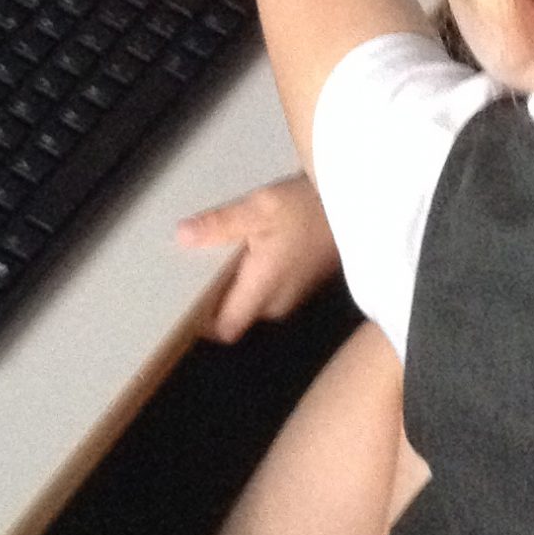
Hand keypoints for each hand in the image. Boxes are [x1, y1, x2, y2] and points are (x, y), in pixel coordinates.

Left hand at [178, 174, 339, 341]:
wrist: (352, 205)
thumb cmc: (306, 208)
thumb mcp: (260, 207)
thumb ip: (220, 224)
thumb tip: (182, 236)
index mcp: (262, 289)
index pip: (225, 329)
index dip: (201, 323)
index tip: (181, 302)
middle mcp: (276, 302)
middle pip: (234, 315)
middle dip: (214, 298)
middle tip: (191, 270)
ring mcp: (290, 296)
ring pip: (250, 302)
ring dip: (234, 285)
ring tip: (214, 257)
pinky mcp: (298, 285)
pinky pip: (265, 291)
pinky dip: (251, 277)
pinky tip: (244, 251)